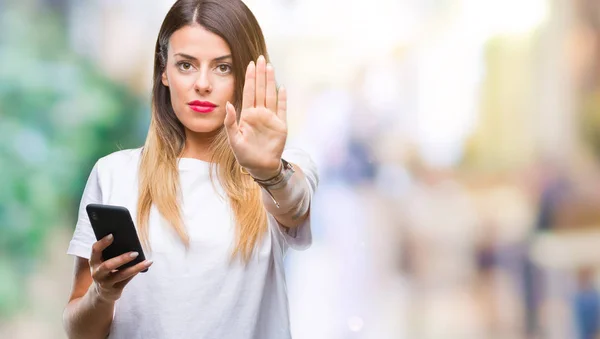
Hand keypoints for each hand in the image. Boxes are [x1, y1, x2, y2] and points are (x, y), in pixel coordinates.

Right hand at [88, 234, 152, 302]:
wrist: (103, 293)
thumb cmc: (107, 270)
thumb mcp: (104, 262)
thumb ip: (111, 252)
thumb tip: (129, 240)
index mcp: (94, 262)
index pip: (95, 250)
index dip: (102, 243)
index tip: (112, 235)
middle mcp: (97, 273)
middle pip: (107, 266)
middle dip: (122, 259)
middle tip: (135, 253)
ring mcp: (105, 283)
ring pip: (121, 275)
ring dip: (135, 268)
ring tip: (147, 262)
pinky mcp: (115, 289)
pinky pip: (127, 280)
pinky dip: (136, 272)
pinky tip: (145, 266)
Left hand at [224, 55, 286, 179]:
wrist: (260, 167)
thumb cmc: (244, 155)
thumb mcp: (233, 140)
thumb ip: (230, 122)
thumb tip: (228, 104)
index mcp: (247, 115)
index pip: (249, 92)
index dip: (250, 79)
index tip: (250, 64)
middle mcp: (259, 113)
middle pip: (260, 90)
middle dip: (260, 74)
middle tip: (260, 58)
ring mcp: (271, 118)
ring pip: (271, 95)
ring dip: (270, 81)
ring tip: (270, 67)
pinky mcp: (281, 126)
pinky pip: (282, 109)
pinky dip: (282, 98)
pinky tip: (282, 87)